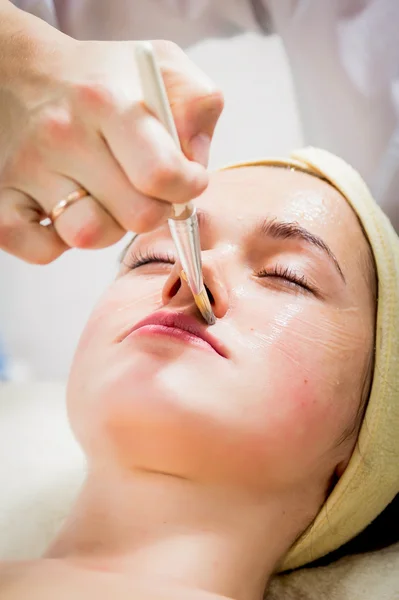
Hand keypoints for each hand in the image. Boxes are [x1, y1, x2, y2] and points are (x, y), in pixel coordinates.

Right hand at [0, 8, 222, 262]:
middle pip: (137, 216)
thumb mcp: (160, 66)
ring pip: (90, 236)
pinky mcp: (0, 200)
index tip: (187, 180)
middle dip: (155, 210)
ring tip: (106, 198)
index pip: (161, 174)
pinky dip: (61, 242)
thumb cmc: (99, 79)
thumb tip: (196, 164)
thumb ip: (197, 105)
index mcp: (107, 102)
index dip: (188, 188)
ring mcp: (26, 170)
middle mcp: (62, 135)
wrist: (21, 72)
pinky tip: (68, 212)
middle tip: (147, 189)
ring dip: (110, 227)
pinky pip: (43, 251)